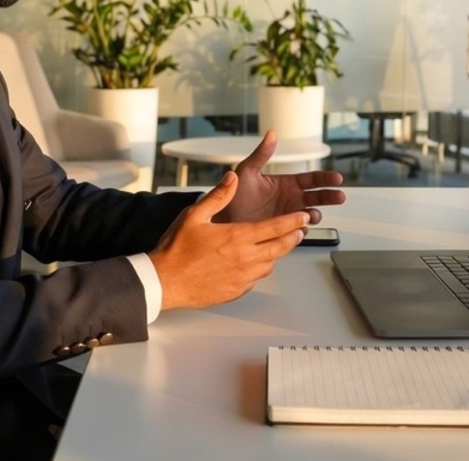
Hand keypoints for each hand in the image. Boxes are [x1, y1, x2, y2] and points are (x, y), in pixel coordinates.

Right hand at [149, 171, 309, 309]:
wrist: (166, 282)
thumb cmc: (177, 251)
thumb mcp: (195, 215)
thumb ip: (218, 196)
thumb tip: (232, 178)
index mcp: (237, 237)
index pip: (275, 227)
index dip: (293, 221)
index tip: (303, 217)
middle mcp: (245, 258)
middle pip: (280, 247)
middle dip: (293, 237)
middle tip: (300, 230)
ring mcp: (243, 277)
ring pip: (271, 264)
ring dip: (277, 254)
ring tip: (278, 245)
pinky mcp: (237, 290)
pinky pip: (257, 279)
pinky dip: (260, 269)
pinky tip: (254, 263)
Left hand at [214, 131, 345, 224]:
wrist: (222, 217)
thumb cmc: (233, 194)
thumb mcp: (246, 171)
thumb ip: (261, 155)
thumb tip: (271, 134)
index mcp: (286, 184)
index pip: (311, 179)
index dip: (325, 179)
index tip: (337, 179)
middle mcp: (291, 199)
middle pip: (318, 197)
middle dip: (330, 196)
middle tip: (340, 197)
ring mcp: (288, 216)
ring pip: (311, 216)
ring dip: (315, 215)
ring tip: (311, 215)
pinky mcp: (282, 231)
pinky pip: (298, 231)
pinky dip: (302, 230)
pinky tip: (300, 228)